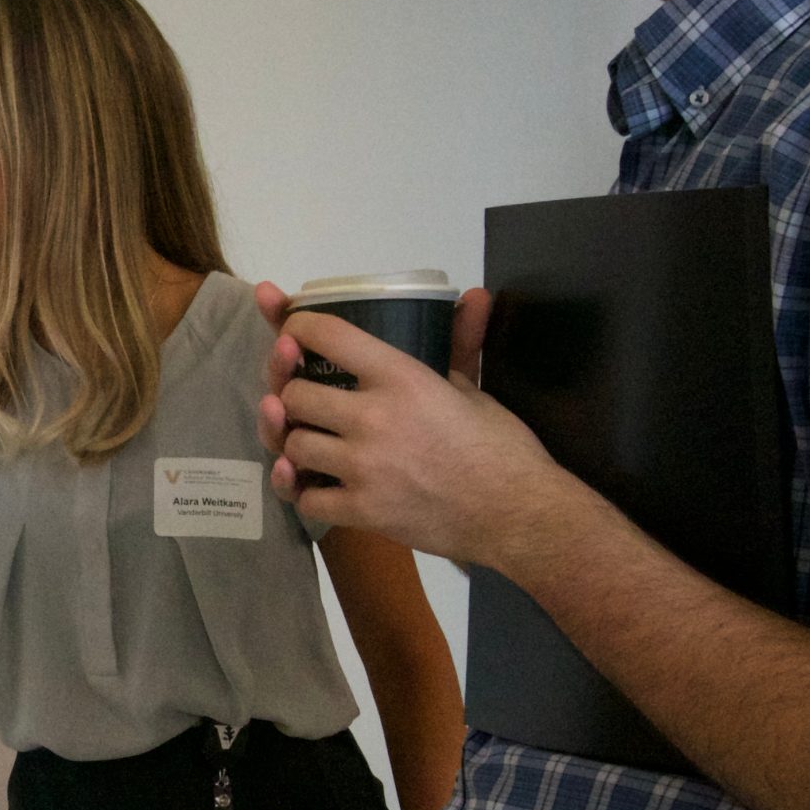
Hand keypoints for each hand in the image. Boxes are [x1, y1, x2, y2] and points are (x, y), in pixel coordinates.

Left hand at [257, 292, 557, 564]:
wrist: (518, 514)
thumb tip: (475, 295)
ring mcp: (363, 466)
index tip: (294, 332)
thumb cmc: (501, 448)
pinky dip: (306, 492)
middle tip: (305, 402)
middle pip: (294, 394)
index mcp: (401, 377)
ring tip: (315, 443)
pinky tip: (319, 484)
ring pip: (292, 444)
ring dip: (297, 443)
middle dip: (293, 395)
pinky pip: (304, 498)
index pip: (326, 335)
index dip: (298, 327)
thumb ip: (458, 342)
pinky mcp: (362, 510)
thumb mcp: (474, 389)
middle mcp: (373, 416)